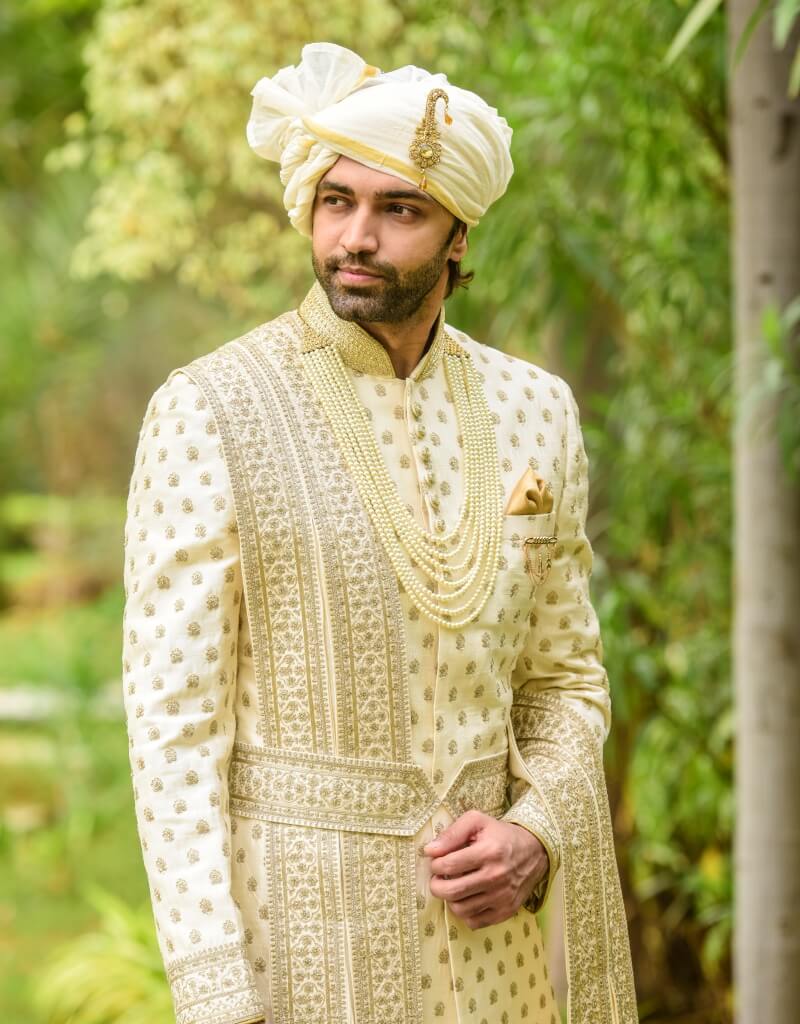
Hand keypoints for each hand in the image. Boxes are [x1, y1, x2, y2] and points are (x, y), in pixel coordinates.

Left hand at [423, 810, 548, 929]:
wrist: (534, 851)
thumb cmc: (500, 834)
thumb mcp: (477, 821)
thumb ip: (452, 833)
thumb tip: (429, 851)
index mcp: (488, 852)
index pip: (449, 865)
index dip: (435, 864)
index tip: (436, 862)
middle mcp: (496, 877)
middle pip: (452, 891)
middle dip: (436, 885)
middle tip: (437, 878)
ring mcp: (502, 897)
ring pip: (460, 909)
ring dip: (450, 899)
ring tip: (453, 886)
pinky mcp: (506, 911)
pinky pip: (474, 921)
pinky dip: (464, 912)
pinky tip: (466, 898)